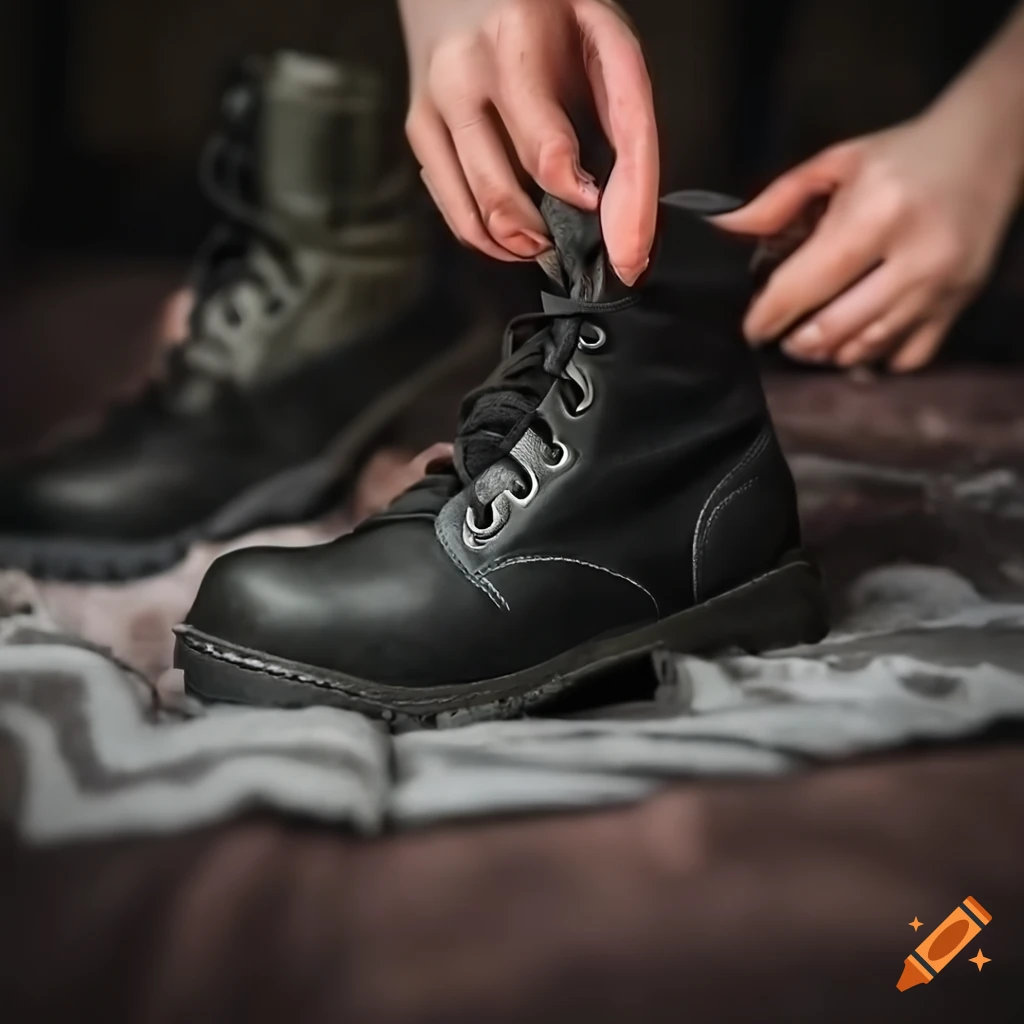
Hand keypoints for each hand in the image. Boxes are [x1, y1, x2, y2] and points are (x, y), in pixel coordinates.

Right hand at [399, 0, 657, 284]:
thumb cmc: (549, 12)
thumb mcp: (601, 34)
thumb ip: (623, 112)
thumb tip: (624, 208)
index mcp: (515, 39)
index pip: (548, 153)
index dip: (580, 200)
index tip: (599, 212)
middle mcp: (465, 71)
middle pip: (504, 194)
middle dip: (548, 235)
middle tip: (578, 240)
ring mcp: (436, 101)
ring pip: (477, 210)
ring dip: (518, 243)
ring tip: (546, 241)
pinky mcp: (420, 126)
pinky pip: (452, 207)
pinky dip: (486, 237)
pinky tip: (512, 236)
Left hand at [716, 111, 1022, 370]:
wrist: (991, 143)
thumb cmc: (903, 153)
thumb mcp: (837, 163)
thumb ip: (777, 202)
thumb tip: (721, 231)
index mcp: (877, 214)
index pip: (808, 284)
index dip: (771, 315)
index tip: (750, 331)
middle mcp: (914, 256)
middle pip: (837, 327)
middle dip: (798, 342)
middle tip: (782, 337)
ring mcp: (942, 286)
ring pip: (870, 347)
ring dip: (831, 354)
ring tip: (811, 342)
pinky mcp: (961, 303)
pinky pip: (910, 356)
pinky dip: (877, 359)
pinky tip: (857, 345)